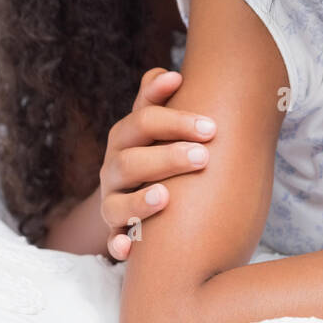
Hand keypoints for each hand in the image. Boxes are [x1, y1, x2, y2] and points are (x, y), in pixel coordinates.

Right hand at [99, 68, 216, 260]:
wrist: (136, 189)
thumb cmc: (155, 146)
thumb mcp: (155, 121)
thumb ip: (158, 98)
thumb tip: (169, 73)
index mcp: (126, 136)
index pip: (144, 120)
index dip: (175, 120)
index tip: (210, 125)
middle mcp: (115, 168)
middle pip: (131, 160)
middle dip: (167, 157)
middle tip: (203, 156)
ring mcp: (113, 200)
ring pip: (117, 202)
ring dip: (139, 200)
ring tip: (166, 196)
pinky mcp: (116, 230)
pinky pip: (112, 241)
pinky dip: (117, 245)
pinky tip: (128, 249)